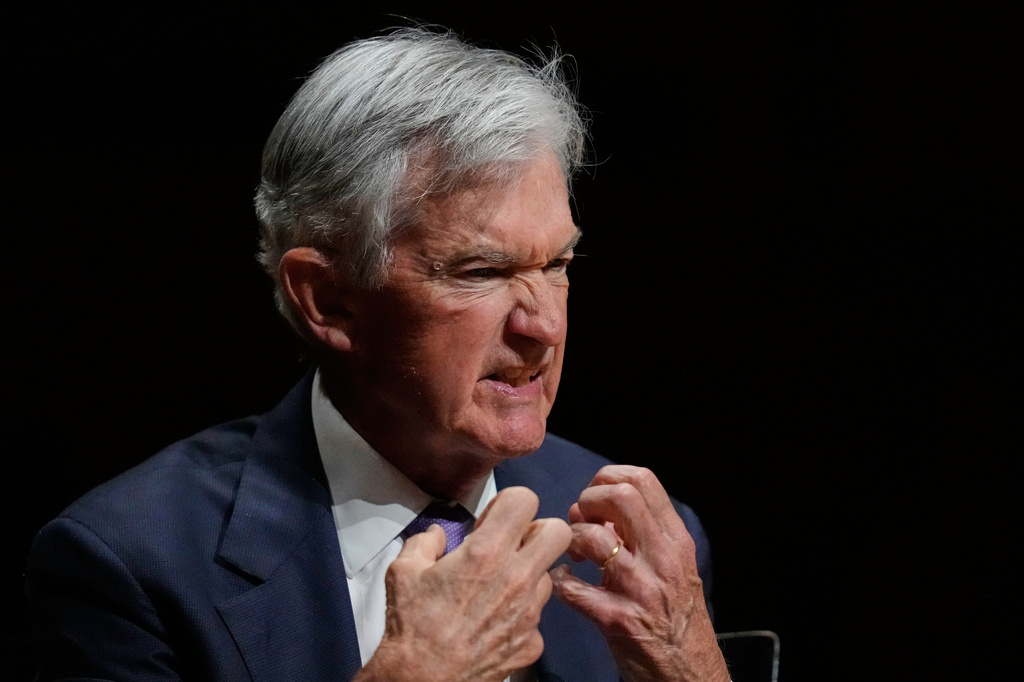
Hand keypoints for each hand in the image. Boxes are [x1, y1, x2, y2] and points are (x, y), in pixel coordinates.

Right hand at [356, 486, 571, 681]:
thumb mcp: (404, 570)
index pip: (525, 500)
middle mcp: (516, 577)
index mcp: (486, 552)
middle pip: (559, 531)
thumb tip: (438, 534)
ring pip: (549, 575)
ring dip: (529, 574)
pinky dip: (520, 615)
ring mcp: (529, 611)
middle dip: (538, 531)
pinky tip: (495, 622)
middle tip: (513, 544)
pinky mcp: (532, 641)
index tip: (493, 520)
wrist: (422, 681)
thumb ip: (426, 541)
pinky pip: (537, 616)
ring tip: (498, 588)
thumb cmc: (412, 626)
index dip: (509, 504)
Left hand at [550, 466, 729, 681]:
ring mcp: (642, 589)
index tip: (595, 497)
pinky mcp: (619, 620)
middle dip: (588, 500)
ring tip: (573, 554)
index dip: (608, 478)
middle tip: (581, 520)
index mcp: (676, 541)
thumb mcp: (672, 568)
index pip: (644, 480)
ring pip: (594, 538)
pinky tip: (564, 584)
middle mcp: (663, 559)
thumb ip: (642, 536)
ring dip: (572, 539)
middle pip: (620, 497)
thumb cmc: (676, 620)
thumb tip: (603, 511)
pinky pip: (574, 588)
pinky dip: (560, 581)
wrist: (690, 675)